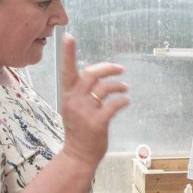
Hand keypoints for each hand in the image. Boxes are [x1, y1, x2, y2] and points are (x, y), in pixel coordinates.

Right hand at [58, 33, 129, 166]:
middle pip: (91, 74)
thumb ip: (80, 91)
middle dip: (108, 68)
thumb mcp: (73, 108)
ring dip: (118, 86)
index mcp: (67, 95)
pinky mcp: (98, 123)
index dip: (68, 53)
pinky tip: (126, 101)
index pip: (67, 70)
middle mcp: (74, 101)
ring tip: (125, 88)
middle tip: (121, 69)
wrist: (78, 155)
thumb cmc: (78, 130)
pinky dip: (122, 101)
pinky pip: (114, 105)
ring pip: (104, 88)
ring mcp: (85, 112)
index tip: (69, 36)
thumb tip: (95, 73)